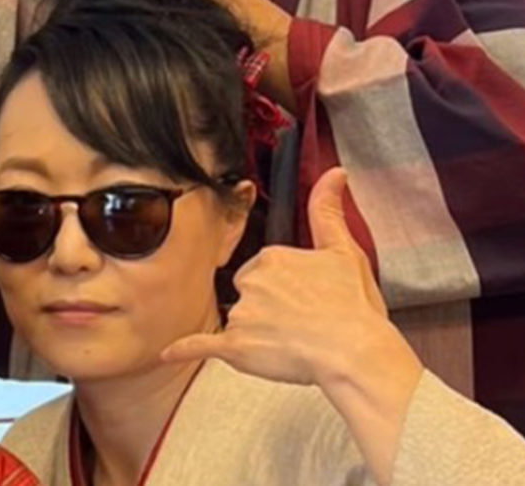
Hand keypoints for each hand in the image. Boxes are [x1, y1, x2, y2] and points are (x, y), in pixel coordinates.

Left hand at [161, 170, 413, 387]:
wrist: (354, 351)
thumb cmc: (354, 307)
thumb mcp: (344, 250)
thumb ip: (328, 210)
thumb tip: (334, 172)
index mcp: (272, 257)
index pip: (263, 269)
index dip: (283, 286)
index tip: (304, 299)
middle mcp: (251, 281)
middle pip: (247, 292)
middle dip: (266, 307)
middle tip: (300, 323)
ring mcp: (241, 314)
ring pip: (237, 321)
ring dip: (256, 334)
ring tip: (293, 345)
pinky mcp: (236, 347)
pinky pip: (202, 345)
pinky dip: (185, 349)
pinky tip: (169, 353)